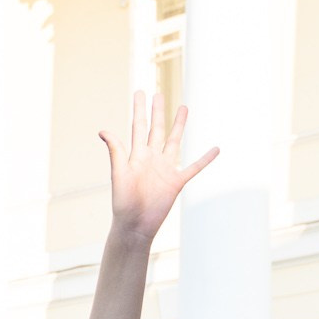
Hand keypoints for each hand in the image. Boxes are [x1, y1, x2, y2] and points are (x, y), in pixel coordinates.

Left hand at [99, 91, 216, 240]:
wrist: (135, 226)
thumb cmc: (123, 203)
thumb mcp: (119, 175)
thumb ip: (116, 152)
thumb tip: (103, 131)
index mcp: (136, 155)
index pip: (138, 126)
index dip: (139, 109)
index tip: (140, 92)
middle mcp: (151, 159)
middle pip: (156, 129)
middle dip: (157, 112)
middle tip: (158, 93)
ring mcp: (165, 169)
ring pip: (174, 141)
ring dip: (179, 125)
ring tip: (184, 108)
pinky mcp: (176, 182)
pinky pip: (194, 167)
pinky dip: (205, 159)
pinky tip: (215, 149)